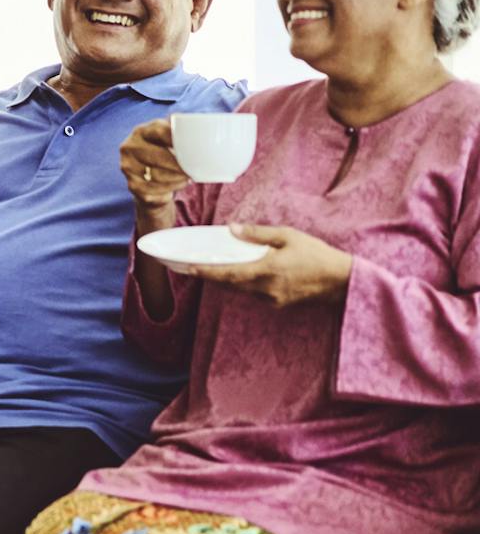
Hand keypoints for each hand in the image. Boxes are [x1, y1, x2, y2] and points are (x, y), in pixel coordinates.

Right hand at [120, 119, 189, 218]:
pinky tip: (179, 184)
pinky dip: (171, 188)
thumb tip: (201, 125)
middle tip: (194, 169)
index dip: (177, 138)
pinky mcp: (133, 185)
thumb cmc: (164, 153)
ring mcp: (128, 167)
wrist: (147, 177)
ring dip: (177, 178)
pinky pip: (156, 189)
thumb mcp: (168, 139)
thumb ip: (180, 129)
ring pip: (157, 175)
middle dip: (179, 165)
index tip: (194, 145)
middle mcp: (130, 147)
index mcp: (141, 131)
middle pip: (158, 157)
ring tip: (188, 177)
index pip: (160, 131)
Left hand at [172, 224, 352, 306]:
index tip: (190, 268)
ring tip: (212, 269)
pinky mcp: (279, 304)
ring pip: (241, 290)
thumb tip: (232, 229)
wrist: (343, 281)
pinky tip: (240, 274)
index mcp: (267, 271)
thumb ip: (258, 234)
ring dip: (227, 281)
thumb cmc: (317, 255)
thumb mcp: (288, 236)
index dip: (207, 272)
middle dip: (212, 276)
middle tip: (194, 267)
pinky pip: (254, 294)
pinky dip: (243, 284)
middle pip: (230, 284)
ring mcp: (273, 299)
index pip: (228, 274)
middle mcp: (267, 289)